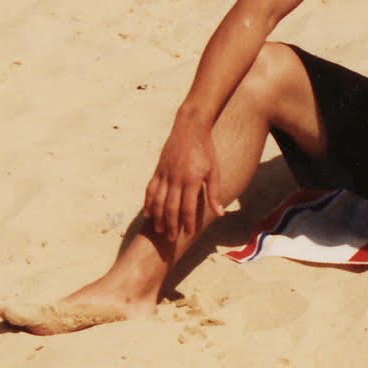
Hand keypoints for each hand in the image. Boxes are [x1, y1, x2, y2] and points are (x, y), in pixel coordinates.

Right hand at [142, 119, 226, 240]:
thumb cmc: (206, 150)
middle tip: (171, 239)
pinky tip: (148, 213)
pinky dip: (148, 202)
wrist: (190, 128)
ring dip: (157, 217)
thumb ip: (214, 193)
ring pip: (157, 200)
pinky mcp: (158, 170)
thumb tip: (219, 213)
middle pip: (170, 207)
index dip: (188, 223)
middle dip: (170, 225)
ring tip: (158, 230)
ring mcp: (164, 174)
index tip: (188, 235)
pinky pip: (150, 189)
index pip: (188, 207)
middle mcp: (175, 178)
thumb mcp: (214, 171)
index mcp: (191, 179)